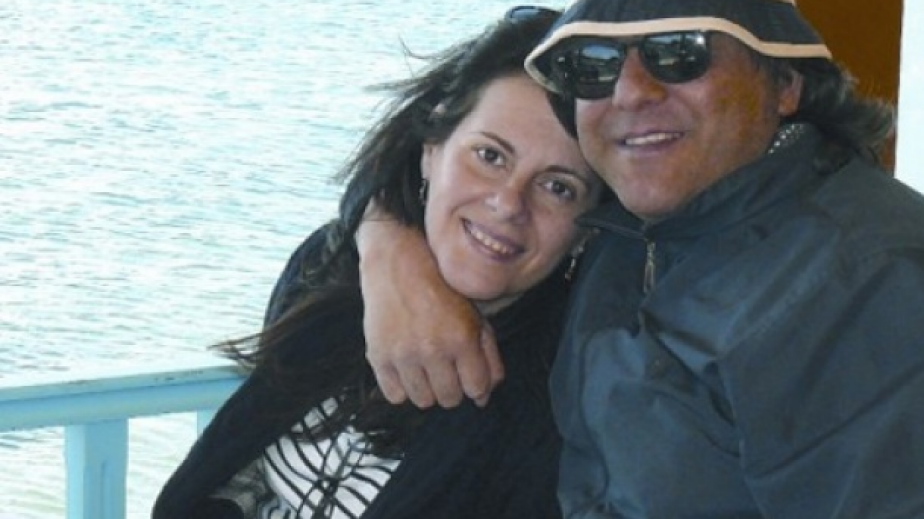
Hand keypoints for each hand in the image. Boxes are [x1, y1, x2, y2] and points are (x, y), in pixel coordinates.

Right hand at [357, 215, 502, 407]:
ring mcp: (403, 354)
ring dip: (428, 390)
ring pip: (423, 401)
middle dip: (453, 388)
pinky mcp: (379, 355)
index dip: (475, 386)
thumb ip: (488, 357)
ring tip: (426, 369)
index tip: (468, 376)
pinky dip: (402, 389)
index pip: (476, 389)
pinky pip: (395, 395)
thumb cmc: (442, 288)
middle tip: (447, 369)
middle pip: (450, 399)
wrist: (397, 263)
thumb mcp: (475, 315)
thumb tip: (485, 397)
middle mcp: (432, 349)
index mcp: (461, 338)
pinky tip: (407, 369)